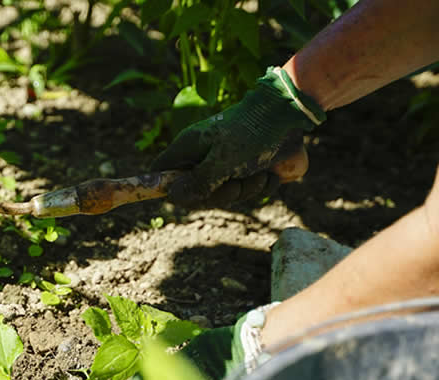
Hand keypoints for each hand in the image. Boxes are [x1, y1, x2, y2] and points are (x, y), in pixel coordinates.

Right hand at [155, 67, 323, 206]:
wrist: (290, 113)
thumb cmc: (252, 132)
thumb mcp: (223, 161)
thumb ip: (197, 182)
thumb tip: (172, 197)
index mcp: (188, 148)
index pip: (160, 171)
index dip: (168, 188)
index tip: (191, 196)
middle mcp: (201, 156)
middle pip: (194, 192)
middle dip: (220, 194)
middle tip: (237, 183)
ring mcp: (223, 162)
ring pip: (222, 193)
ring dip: (245, 190)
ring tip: (260, 174)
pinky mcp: (245, 167)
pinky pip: (244, 189)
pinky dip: (259, 186)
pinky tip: (270, 174)